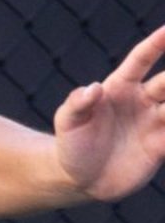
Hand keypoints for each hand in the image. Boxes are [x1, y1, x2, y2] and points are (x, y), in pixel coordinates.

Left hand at [54, 25, 164, 203]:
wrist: (79, 179)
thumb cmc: (71, 144)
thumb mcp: (67, 123)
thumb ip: (77, 104)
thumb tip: (93, 88)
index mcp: (120, 86)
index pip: (141, 59)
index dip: (156, 44)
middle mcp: (142, 100)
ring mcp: (153, 122)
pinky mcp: (159, 146)